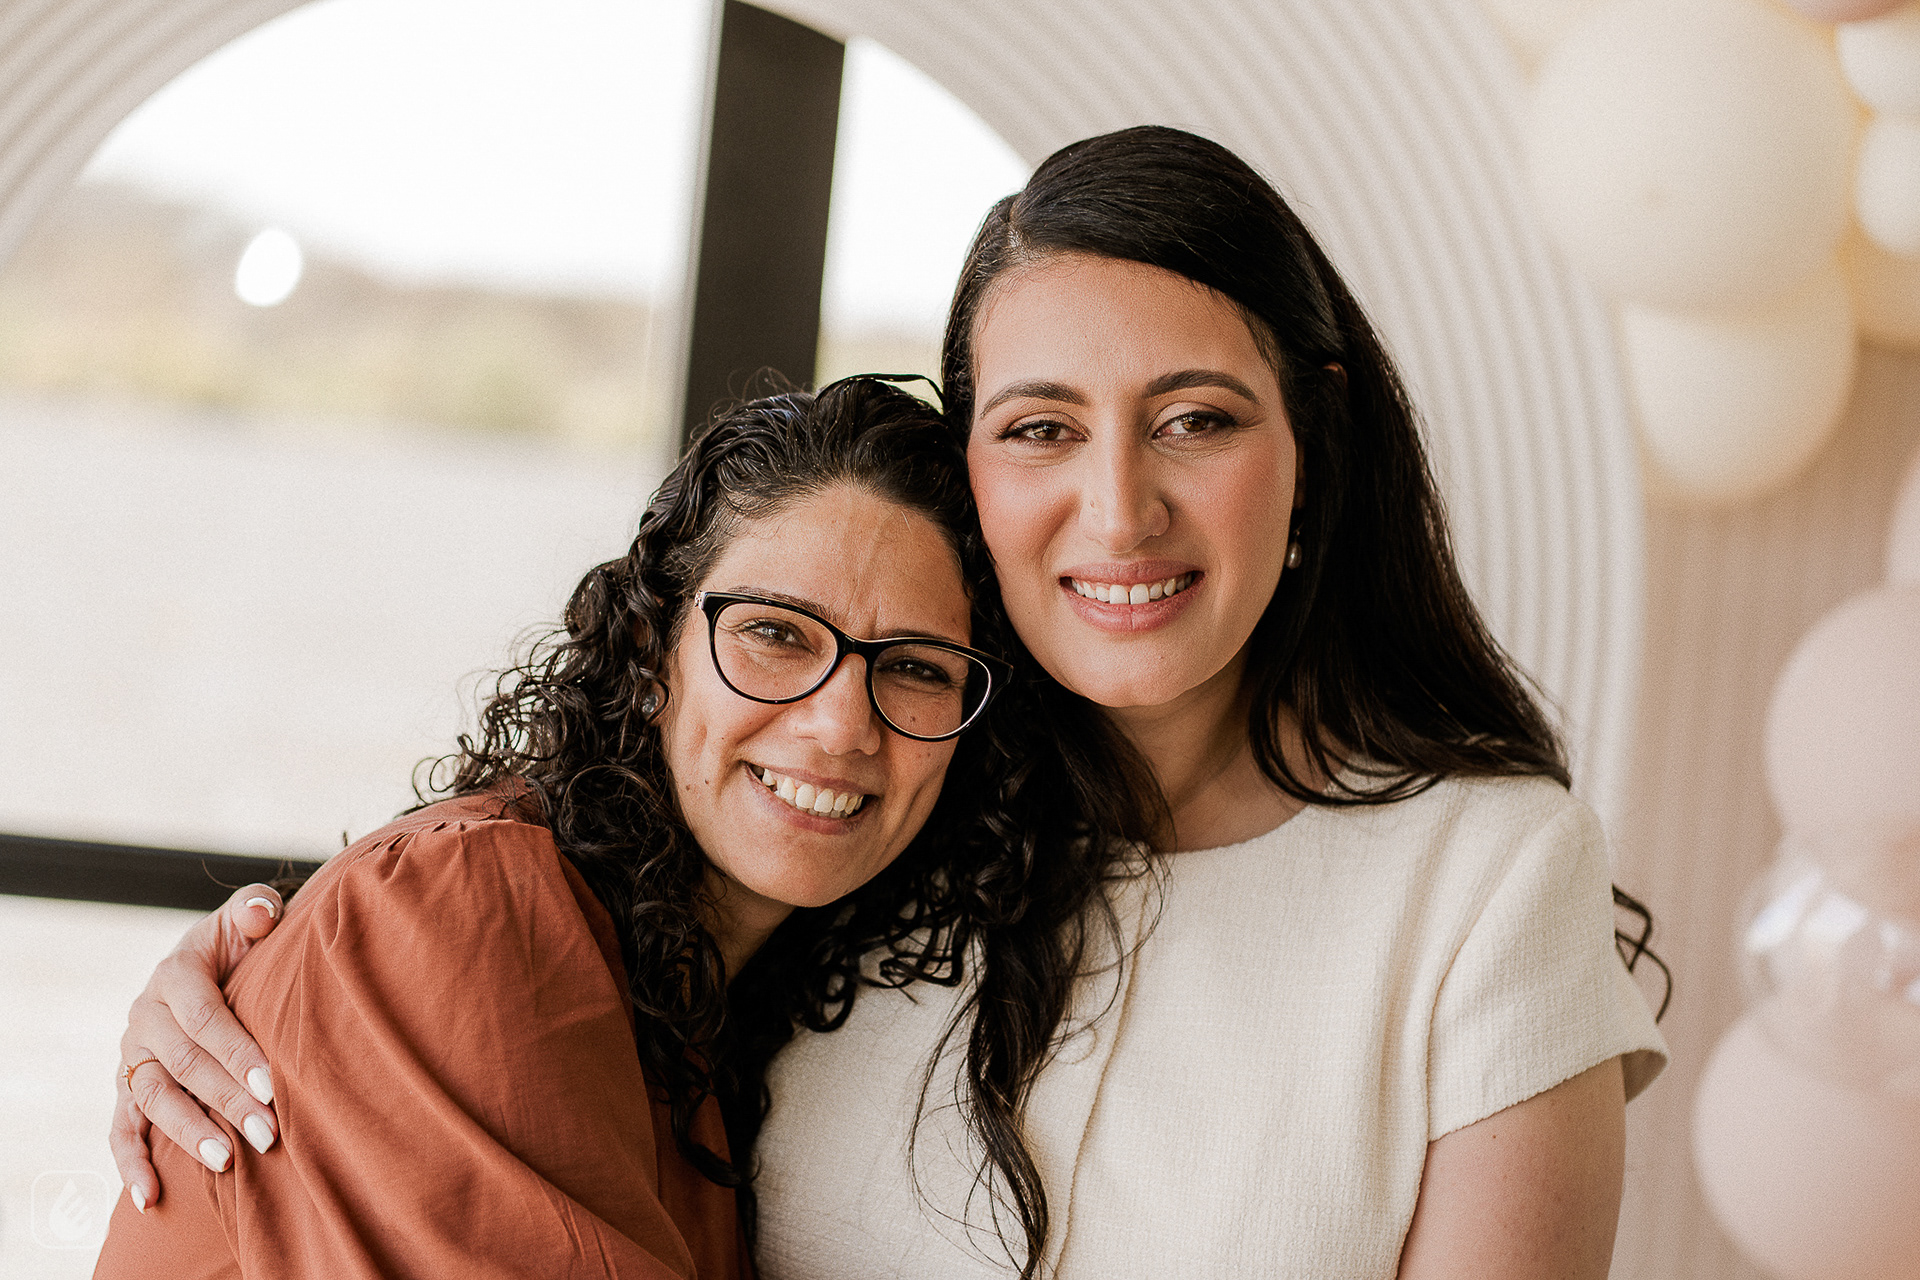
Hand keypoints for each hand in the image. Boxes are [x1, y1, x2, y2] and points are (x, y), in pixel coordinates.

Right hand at [110, 884, 283, 1210]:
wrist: (212, 963)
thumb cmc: (241, 943)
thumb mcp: (248, 916)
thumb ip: (255, 907)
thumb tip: (263, 914)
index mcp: (175, 973)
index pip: (204, 1018)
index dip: (236, 1051)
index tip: (273, 1085)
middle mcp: (145, 1015)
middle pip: (183, 1064)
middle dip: (226, 1100)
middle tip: (267, 1132)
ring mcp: (132, 1054)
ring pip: (153, 1098)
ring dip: (188, 1133)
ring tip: (227, 1160)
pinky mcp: (126, 1086)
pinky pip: (120, 1127)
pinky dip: (131, 1163)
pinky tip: (150, 1197)